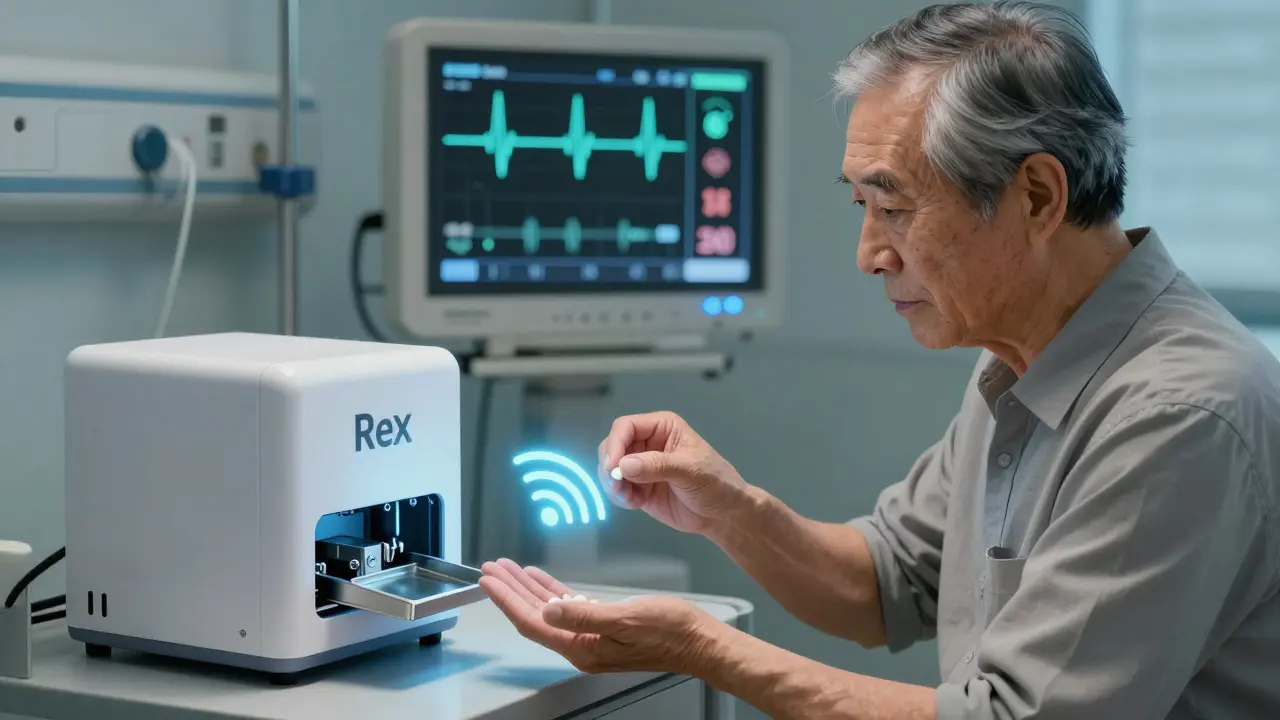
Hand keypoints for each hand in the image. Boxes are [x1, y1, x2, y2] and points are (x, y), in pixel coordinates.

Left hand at [478, 559, 723, 674]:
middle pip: (533, 615)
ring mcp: (591, 636)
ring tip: (507, 569)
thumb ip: (583, 615)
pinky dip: (551, 590)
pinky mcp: (603, 625)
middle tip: (490, 568)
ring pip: (547, 609)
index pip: (531, 622)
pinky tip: (540, 578)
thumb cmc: (670, 632)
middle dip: (509, 590)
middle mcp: (581, 644)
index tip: (488, 580)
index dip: (506, 600)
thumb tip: (548, 612)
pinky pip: (568, 606)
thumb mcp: (625, 618)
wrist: (699, 641)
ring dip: (526, 588)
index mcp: (582, 647)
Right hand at [598, 411, 749, 534]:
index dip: (615, 444)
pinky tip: (635, 504)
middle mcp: (648, 443)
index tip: (613, 467)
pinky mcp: (639, 487)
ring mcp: (642, 466)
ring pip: (610, 468)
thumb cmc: (715, 483)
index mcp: (662, 427)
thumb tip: (624, 465)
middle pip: (613, 446)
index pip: (626, 427)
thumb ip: (657, 466)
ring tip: (629, 499)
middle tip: (617, 486)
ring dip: (613, 484)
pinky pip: (617, 488)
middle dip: (610, 466)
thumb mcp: (690, 470)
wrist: (724, 514)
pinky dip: (619, 497)